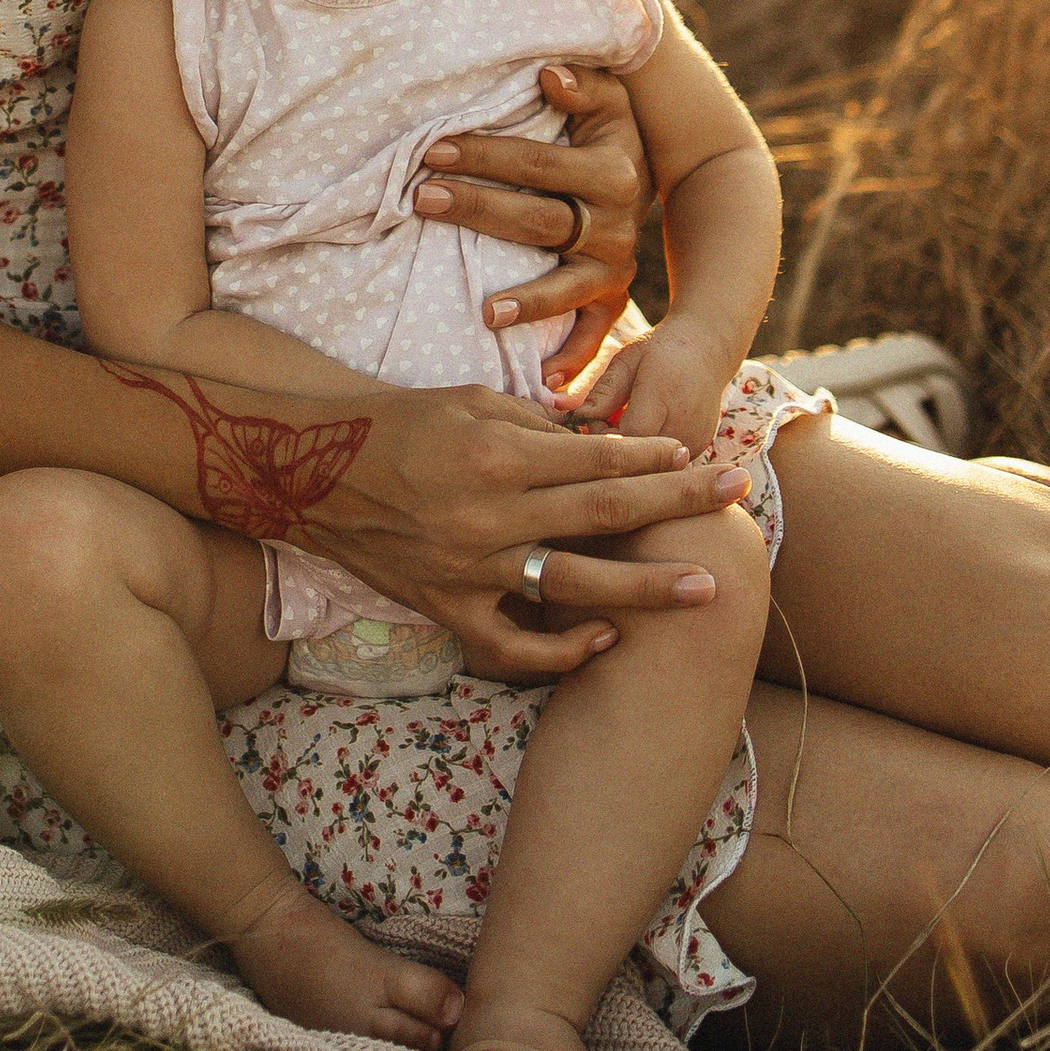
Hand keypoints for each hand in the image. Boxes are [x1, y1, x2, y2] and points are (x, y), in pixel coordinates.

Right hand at [307, 382, 750, 682]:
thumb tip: (604, 448)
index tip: (699, 453)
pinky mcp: (445, 608)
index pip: (597, 457)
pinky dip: (560, 649)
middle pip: (604, 515)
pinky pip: (512, 644)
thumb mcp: (474, 402)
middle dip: (678, 503)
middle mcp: (489, 514)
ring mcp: (469, 568)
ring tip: (704, 587)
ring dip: (646, 588)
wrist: (313, 469)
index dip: (654, 458)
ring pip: (573, 585)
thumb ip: (541, 428)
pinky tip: (604, 639)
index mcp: (497, 453)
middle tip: (736, 494)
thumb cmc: (401, 422)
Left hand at [410, 61, 649, 390]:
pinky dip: (571, 357)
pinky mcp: (612, 299)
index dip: (487, 155)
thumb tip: (548, 74)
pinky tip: (543, 378)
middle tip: (422, 198)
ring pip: (564, 286)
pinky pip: (592, 333)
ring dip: (525, 299)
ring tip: (484, 310)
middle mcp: (617, 224)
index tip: (433, 150)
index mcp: (613, 171)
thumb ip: (585, 85)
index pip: (539, 164)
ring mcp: (614, 268)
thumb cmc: (611, 136)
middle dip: (478, 209)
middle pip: (539, 221)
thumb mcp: (611, 103)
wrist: (665, 184)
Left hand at [569, 325, 728, 456]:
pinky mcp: (699, 451)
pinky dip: (646, 457)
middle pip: (637, 461)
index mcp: (663, 397)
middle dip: (611, 450)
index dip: (600, 437)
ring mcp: (695, 443)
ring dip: (629, 456)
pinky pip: (664, 466)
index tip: (591, 421)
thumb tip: (575, 417)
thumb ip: (603, 392)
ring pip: (650, 467)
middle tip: (600, 427)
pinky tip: (639, 436)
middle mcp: (685, 426)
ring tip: (620, 429)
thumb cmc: (660, 350)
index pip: (625, 440)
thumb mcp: (627, 360)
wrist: (708, 349)